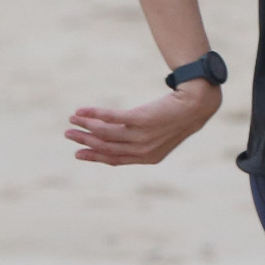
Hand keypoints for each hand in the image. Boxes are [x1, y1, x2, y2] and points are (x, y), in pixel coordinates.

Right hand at [65, 82, 220, 165]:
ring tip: (73, 119)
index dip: (94, 157)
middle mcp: (144, 150)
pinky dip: (94, 114)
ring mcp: (143, 135)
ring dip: (86, 126)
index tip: (78, 153)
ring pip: (106, 134)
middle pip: (107, 147)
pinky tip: (83, 110)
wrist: (196, 104)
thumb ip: (140, 140)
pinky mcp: (141, 119)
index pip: (115, 160)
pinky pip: (112, 118)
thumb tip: (117, 137)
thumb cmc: (177, 117)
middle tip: (68, 134)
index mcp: (148, 158)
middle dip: (85, 141)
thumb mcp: (160, 134)